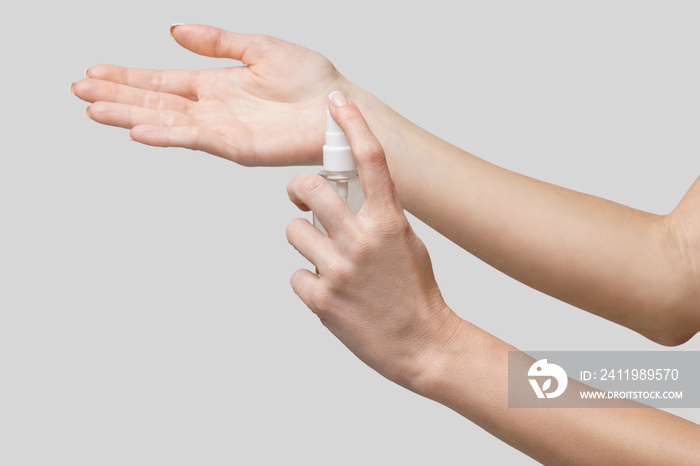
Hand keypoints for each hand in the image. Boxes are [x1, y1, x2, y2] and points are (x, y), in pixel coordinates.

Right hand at [70, 24, 346, 165]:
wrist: (337, 109)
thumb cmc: (311, 80)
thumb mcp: (257, 47)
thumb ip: (215, 42)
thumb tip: (176, 31)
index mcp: (216, 84)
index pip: (161, 81)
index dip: (127, 77)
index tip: (95, 72)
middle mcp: (213, 108)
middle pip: (153, 101)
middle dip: (115, 96)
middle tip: (79, 92)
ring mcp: (220, 128)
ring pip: (164, 120)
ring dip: (127, 115)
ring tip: (93, 110)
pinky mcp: (234, 145)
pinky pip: (192, 138)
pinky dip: (164, 134)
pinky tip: (137, 129)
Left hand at [286, 92, 464, 391]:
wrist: (422, 345)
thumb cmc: (416, 292)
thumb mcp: (408, 243)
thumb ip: (380, 216)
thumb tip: (351, 197)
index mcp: (390, 221)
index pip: (371, 160)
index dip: (353, 124)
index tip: (337, 102)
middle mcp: (363, 240)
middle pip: (310, 188)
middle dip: (299, 190)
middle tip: (302, 198)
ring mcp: (340, 270)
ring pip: (294, 231)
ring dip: (305, 241)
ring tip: (326, 260)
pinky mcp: (322, 300)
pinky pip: (296, 275)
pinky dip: (309, 281)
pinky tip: (331, 292)